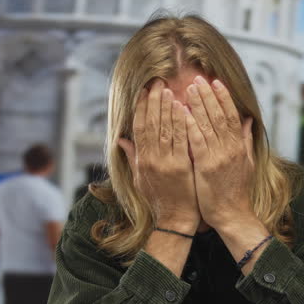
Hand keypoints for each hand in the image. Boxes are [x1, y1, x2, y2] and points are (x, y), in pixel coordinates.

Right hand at [118, 79, 199, 232]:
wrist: (175, 220)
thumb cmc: (159, 200)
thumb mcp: (140, 179)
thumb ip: (133, 157)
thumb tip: (122, 140)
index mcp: (142, 161)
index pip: (139, 128)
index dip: (141, 108)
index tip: (144, 91)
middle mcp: (151, 160)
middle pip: (151, 124)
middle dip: (154, 101)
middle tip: (157, 82)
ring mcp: (166, 163)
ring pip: (165, 129)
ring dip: (166, 108)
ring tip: (169, 89)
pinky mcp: (182, 167)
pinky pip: (180, 141)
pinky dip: (180, 123)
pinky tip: (182, 108)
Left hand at [185, 76, 254, 228]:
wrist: (232, 214)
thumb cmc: (236, 191)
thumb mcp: (246, 163)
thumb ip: (245, 140)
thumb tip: (249, 121)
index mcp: (239, 146)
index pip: (232, 115)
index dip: (224, 97)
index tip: (216, 82)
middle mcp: (231, 148)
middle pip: (220, 115)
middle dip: (209, 95)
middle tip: (198, 78)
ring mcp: (219, 157)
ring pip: (208, 124)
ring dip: (198, 104)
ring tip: (190, 88)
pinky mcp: (206, 167)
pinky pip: (197, 141)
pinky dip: (190, 125)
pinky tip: (182, 112)